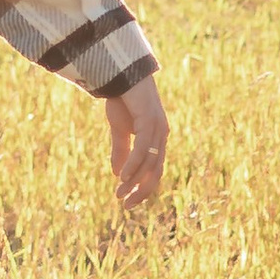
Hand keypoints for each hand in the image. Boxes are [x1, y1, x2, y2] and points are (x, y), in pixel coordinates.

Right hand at [105, 74, 167, 211]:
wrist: (121, 72)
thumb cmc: (123, 98)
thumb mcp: (119, 129)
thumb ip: (120, 150)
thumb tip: (117, 174)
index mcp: (157, 138)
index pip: (154, 171)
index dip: (142, 188)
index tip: (127, 202)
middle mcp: (162, 135)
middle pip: (156, 172)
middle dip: (141, 191)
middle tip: (126, 205)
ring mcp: (158, 128)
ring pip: (149, 163)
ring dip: (133, 181)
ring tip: (119, 193)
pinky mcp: (150, 120)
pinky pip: (142, 149)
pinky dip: (133, 165)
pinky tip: (122, 176)